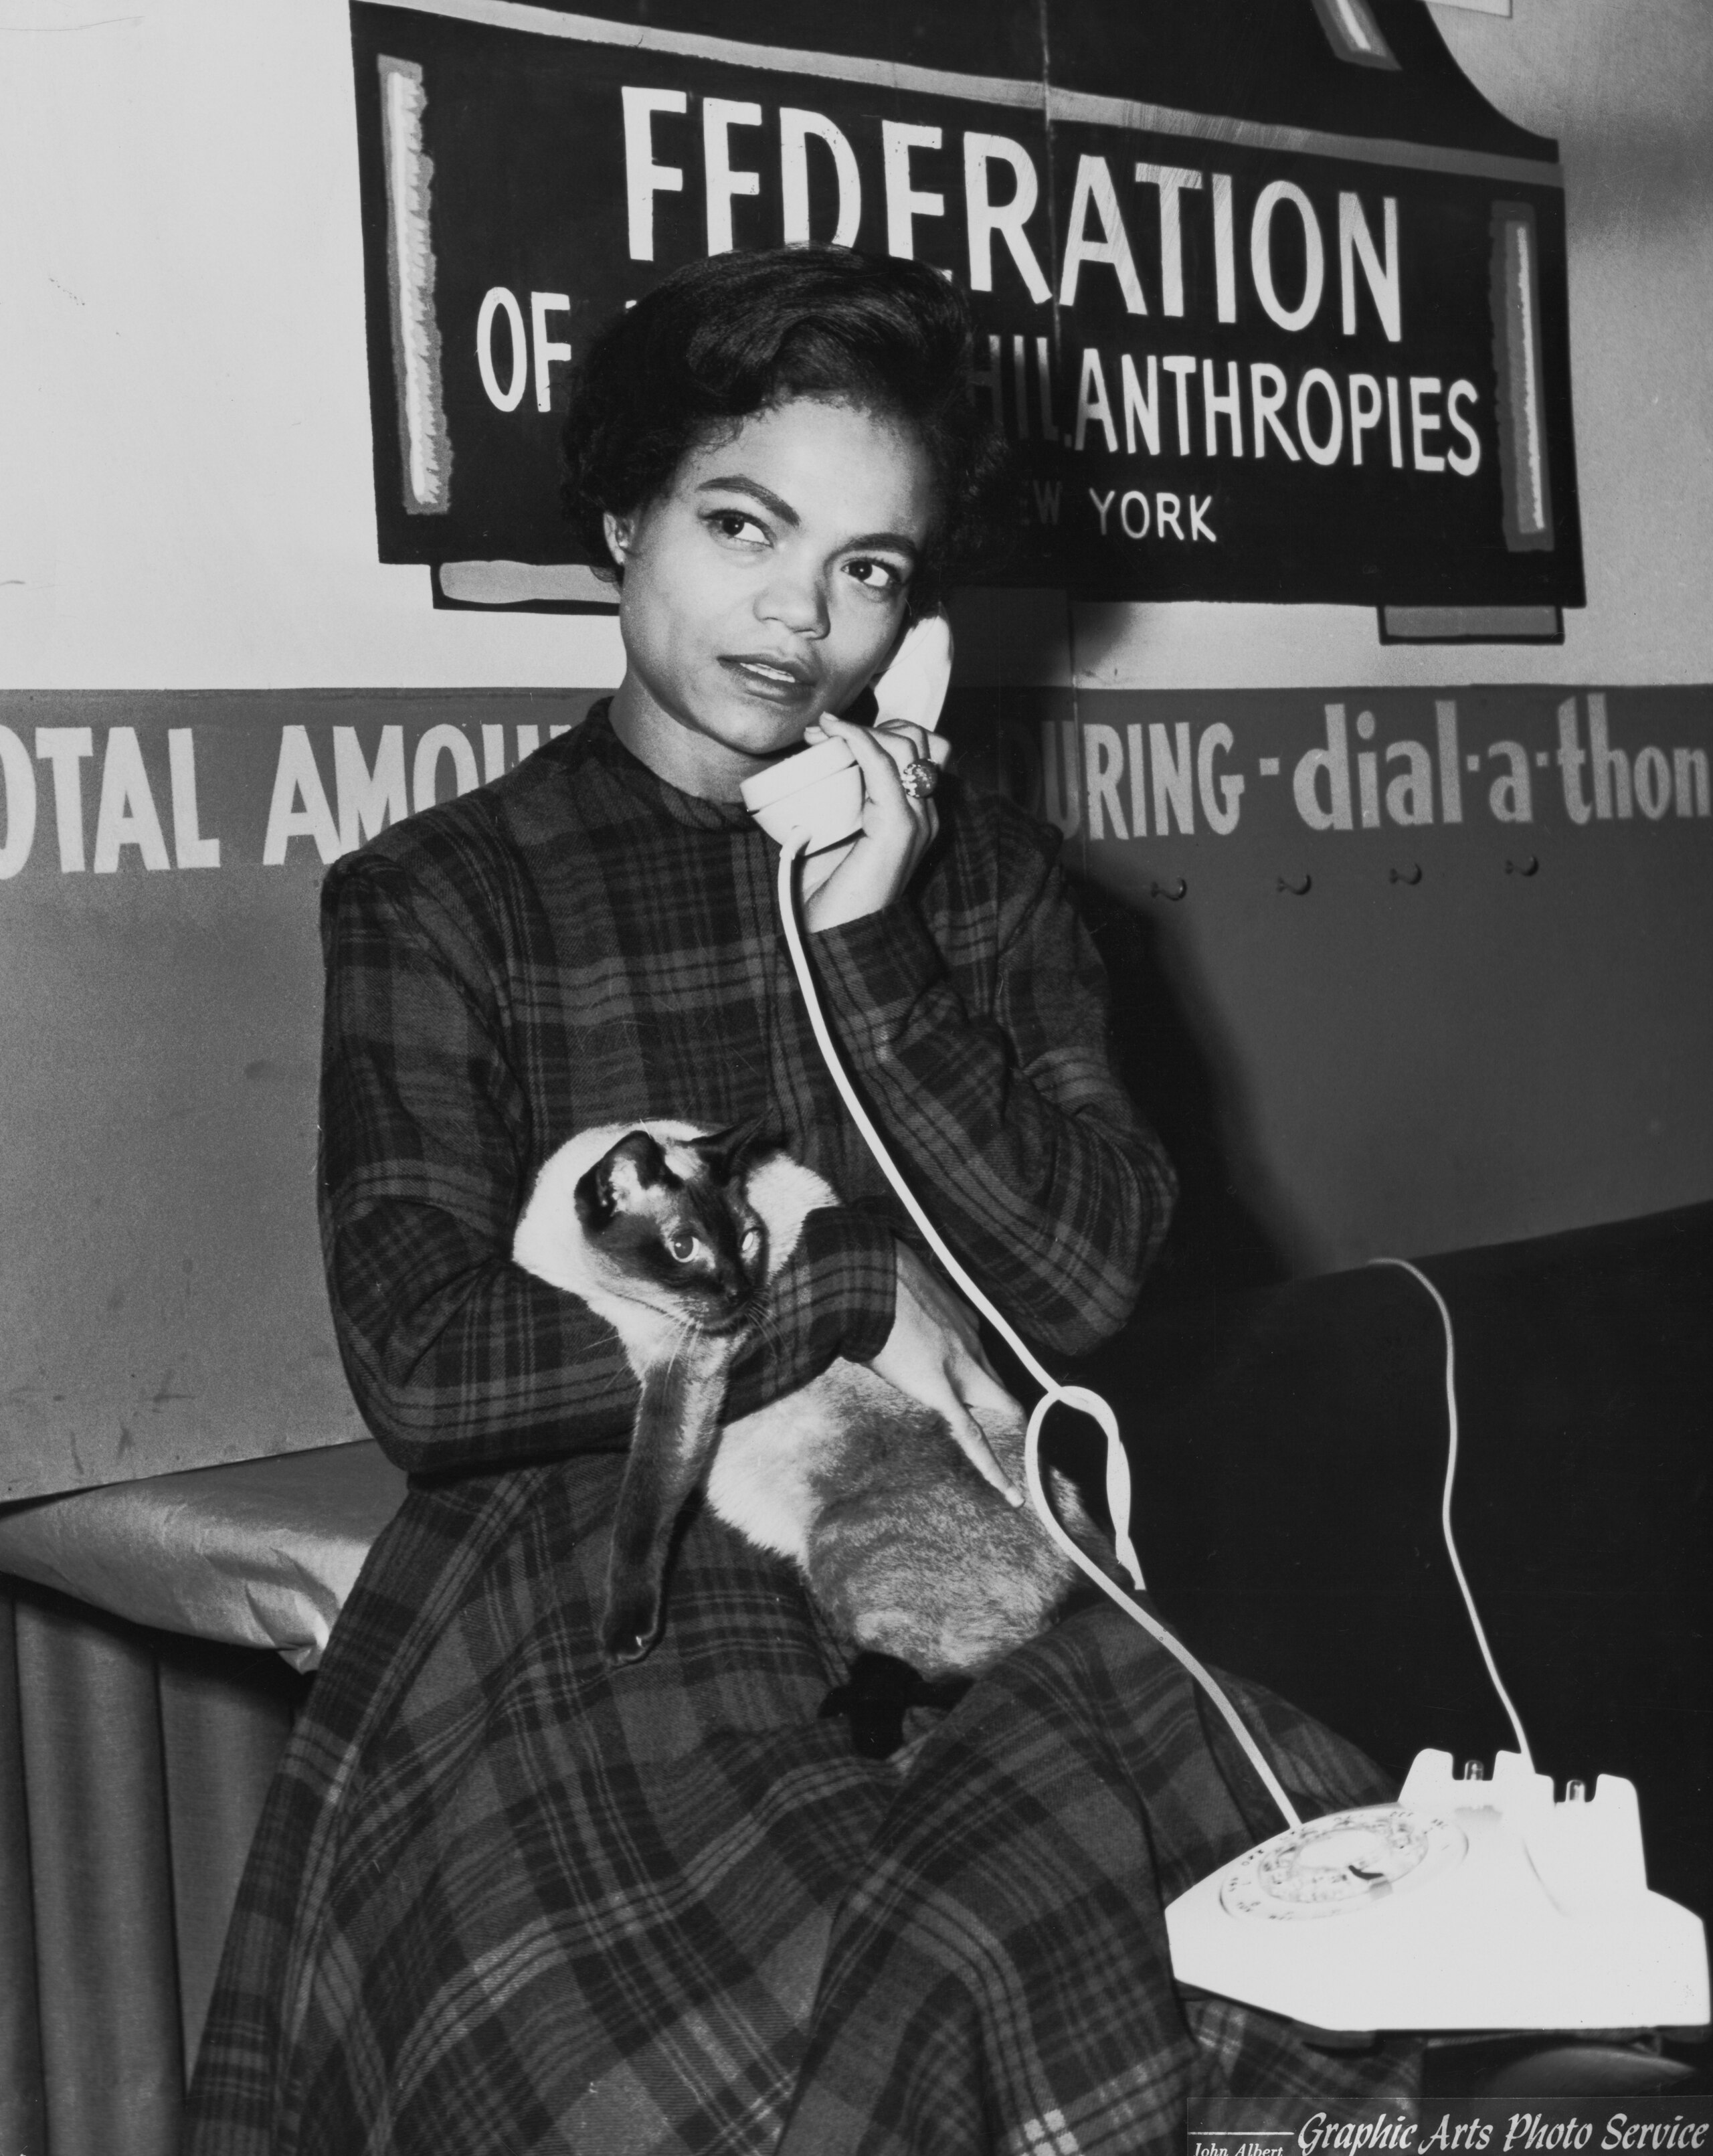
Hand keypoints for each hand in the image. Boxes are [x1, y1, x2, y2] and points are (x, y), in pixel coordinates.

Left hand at [800, 716, 950, 931]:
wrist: (834, 934)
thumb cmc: (828, 888)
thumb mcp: (835, 831)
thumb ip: (836, 798)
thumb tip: (808, 759)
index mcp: (916, 814)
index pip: (920, 749)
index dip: (882, 729)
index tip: (832, 730)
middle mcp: (925, 814)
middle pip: (918, 739)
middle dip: (872, 722)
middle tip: (824, 730)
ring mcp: (917, 820)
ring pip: (905, 745)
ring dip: (860, 728)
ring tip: (821, 732)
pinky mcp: (899, 827)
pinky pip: (884, 766)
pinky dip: (857, 740)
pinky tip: (832, 733)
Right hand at [866, 1243, 1023, 1505]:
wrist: (866, 1280)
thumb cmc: (876, 1275)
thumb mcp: (906, 1285)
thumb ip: (912, 1308)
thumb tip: (891, 1313)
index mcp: (964, 1320)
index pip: (980, 1355)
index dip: (982, 1375)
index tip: (979, 1386)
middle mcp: (972, 1344)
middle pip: (998, 1384)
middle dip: (1006, 1409)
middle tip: (1014, 1434)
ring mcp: (962, 1369)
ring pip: (996, 1407)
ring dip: (1003, 1430)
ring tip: (1016, 1463)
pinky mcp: (943, 1391)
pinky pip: (972, 1438)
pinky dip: (993, 1468)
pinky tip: (1009, 1492)